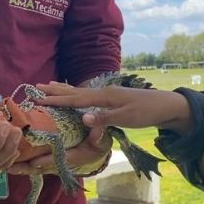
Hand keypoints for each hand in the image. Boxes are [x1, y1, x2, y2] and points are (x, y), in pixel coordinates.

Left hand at [7, 125, 111, 175]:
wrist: (95, 150)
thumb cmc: (97, 143)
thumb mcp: (100, 139)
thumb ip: (98, 135)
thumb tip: (97, 129)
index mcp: (73, 156)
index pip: (58, 160)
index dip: (47, 162)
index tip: (35, 162)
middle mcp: (59, 162)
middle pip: (40, 167)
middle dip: (25, 168)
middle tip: (10, 168)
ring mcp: (52, 161)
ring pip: (34, 166)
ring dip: (19, 166)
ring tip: (3, 166)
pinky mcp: (46, 159)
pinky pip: (32, 162)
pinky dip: (21, 162)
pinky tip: (6, 160)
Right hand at [34, 82, 193, 134]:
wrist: (167, 106)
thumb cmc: (148, 112)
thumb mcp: (127, 118)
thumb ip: (104, 118)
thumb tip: (82, 117)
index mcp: (105, 96)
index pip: (76, 99)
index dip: (57, 100)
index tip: (38, 99)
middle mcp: (104, 92)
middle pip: (75, 91)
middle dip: (56, 90)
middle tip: (36, 87)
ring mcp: (109, 94)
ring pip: (80, 91)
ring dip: (64, 90)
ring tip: (49, 85)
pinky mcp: (113, 98)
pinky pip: (88, 95)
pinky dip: (77, 94)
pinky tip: (75, 94)